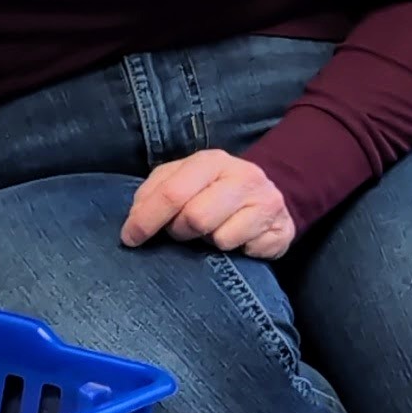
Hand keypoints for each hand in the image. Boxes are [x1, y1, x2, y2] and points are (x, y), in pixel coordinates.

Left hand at [120, 149, 295, 259]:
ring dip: (208, 243)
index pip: (171, 192)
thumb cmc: (213, 189)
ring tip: (212, 231)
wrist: (268, 193)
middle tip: (182, 231)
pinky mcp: (281, 229)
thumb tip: (135, 220)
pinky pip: (246, 252)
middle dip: (180, 232)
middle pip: (195, 219)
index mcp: (210, 161)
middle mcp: (242, 177)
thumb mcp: (182, 180)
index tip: (130, 239)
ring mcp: (266, 202)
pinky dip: (236, 252)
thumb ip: (154, 192)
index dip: (145, 220)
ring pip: (220, 239)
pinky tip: (238, 239)